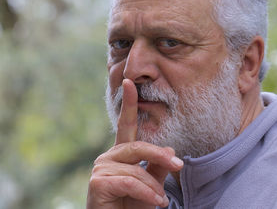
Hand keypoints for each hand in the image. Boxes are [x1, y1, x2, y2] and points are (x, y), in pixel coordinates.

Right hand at [87, 79, 183, 208]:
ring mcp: (100, 168)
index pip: (125, 125)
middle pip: (138, 146)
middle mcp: (108, 157)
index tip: (129, 82)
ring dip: (153, 188)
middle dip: (159, 156)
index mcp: (120, 154)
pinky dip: (146, 194)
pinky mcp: (97, 182)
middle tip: (179, 164)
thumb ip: (158, 168)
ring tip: (160, 203)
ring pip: (136, 169)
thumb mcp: (151, 187)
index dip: (129, 103)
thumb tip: (170, 148)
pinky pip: (130, 182)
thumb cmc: (132, 207)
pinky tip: (154, 204)